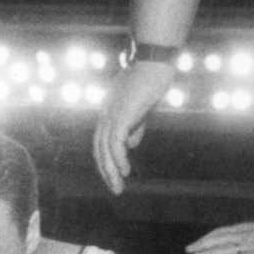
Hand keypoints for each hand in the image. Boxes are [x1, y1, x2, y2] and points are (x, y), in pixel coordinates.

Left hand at [92, 63, 173, 193]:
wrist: (154, 63)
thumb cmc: (150, 82)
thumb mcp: (140, 109)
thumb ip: (135, 127)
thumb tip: (131, 145)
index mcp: (108, 114)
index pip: (101, 142)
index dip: (106, 160)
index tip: (113, 176)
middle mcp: (105, 115)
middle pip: (99, 148)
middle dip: (105, 171)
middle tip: (115, 189)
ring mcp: (111, 114)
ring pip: (105, 148)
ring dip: (111, 170)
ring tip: (118, 186)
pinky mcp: (121, 114)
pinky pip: (115, 141)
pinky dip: (118, 157)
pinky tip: (125, 170)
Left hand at [186, 214, 253, 253]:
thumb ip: (246, 235)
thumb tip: (234, 241)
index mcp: (245, 228)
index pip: (220, 232)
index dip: (206, 238)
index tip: (195, 243)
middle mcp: (245, 235)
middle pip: (218, 239)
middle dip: (202, 244)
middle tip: (188, 250)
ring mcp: (251, 245)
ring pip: (226, 248)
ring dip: (210, 252)